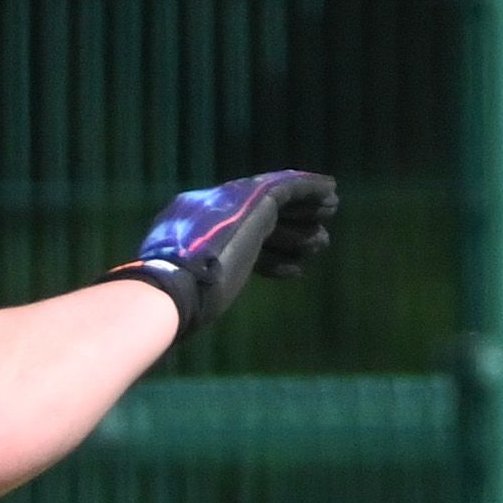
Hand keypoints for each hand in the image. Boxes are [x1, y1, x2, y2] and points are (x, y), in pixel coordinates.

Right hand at [109, 170, 335, 335]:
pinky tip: (332, 197)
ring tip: (324, 238)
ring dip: (304, 216)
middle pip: (257, 216)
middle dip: (288, 232)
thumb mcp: (184, 299)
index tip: (291, 271)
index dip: (266, 253)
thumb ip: (196, 291)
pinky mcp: (253, 198)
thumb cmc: (170, 309)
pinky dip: (312, 190)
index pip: (233, 235)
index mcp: (182, 229)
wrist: (170, 290)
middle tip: (316, 247)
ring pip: (277, 202)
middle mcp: (206, 207)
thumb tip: (191, 315)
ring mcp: (229, 200)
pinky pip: (290, 187)